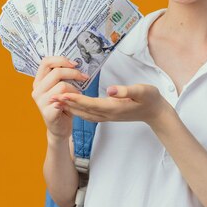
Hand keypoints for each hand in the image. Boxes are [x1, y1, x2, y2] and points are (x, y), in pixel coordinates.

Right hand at [31, 56, 88, 139]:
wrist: (59, 127)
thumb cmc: (62, 105)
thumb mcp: (59, 87)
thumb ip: (62, 76)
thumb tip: (76, 63)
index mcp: (39, 81)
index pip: (46, 62)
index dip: (61, 60)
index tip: (74, 64)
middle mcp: (37, 90)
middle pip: (57, 72)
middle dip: (74, 73)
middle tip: (84, 77)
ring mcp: (41, 102)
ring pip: (63, 86)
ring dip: (75, 89)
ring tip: (76, 95)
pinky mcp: (48, 112)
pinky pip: (64, 99)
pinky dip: (73, 99)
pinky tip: (74, 103)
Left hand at [52, 84, 171, 126]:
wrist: (155, 112)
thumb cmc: (150, 99)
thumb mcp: (142, 91)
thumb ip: (126, 90)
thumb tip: (110, 90)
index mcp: (114, 107)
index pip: (91, 103)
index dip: (76, 99)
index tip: (62, 94)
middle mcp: (108, 114)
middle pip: (83, 110)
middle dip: (67, 104)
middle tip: (51, 98)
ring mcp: (108, 116)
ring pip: (84, 113)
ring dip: (70, 108)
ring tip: (57, 102)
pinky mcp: (108, 115)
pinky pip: (89, 114)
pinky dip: (78, 110)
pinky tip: (72, 106)